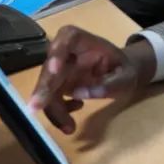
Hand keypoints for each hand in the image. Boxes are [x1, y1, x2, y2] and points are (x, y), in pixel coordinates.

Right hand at [27, 27, 154, 133]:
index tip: (54, 69)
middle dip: (43, 88)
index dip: (58, 51)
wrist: (122, 75)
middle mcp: (67, 53)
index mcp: (85, 41)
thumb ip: (110, 84)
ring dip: (53, 110)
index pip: (68, 36)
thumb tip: (80, 94)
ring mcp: (60, 70)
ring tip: (69, 127)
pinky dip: (58, 113)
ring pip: (46, 88)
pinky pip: (50, 100)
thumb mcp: (127, 77)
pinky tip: (74, 116)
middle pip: (50, 67)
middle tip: (37, 107)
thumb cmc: (124, 70)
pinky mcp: (58, 86)